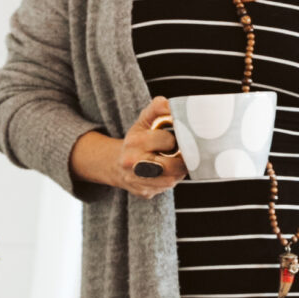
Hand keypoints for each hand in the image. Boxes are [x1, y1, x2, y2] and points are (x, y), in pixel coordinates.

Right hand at [70, 97, 187, 193]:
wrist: (117, 164)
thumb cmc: (137, 140)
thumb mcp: (144, 120)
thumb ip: (157, 108)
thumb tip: (170, 105)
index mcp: (134, 142)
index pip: (167, 141)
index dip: (175, 139)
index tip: (173, 138)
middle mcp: (134, 164)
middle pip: (171, 166)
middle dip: (180, 159)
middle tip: (180, 152)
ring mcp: (138, 181)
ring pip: (171, 179)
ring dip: (178, 170)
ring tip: (174, 161)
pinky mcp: (144, 192)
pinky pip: (166, 188)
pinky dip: (171, 179)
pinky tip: (167, 171)